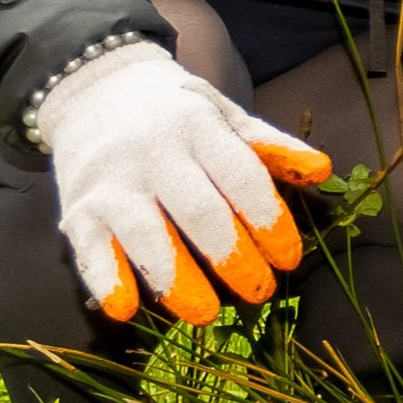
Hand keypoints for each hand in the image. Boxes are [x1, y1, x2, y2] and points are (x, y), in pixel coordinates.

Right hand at [28, 41, 330, 324]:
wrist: (93, 88)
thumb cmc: (173, 112)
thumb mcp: (222, 114)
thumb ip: (269, 146)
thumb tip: (323, 170)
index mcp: (197, 127)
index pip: (240, 176)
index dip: (269, 220)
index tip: (289, 257)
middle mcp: (153, 154)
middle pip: (198, 210)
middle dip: (232, 256)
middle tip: (259, 291)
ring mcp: (112, 183)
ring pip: (145, 235)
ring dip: (176, 279)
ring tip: (206, 314)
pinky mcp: (79, 210)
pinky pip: (91, 250)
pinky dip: (106, 280)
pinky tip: (125, 309)